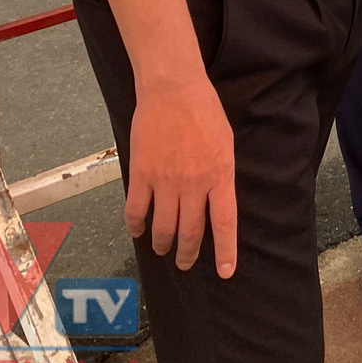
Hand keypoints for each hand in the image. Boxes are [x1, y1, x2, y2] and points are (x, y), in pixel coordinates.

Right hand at [124, 74, 237, 275]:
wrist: (173, 90)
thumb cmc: (205, 111)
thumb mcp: (225, 143)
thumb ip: (221, 173)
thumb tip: (216, 197)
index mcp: (219, 175)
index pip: (225, 223)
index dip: (225, 251)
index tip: (225, 272)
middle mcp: (193, 184)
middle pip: (191, 231)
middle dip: (188, 253)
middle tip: (185, 263)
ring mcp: (165, 181)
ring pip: (163, 226)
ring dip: (163, 243)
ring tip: (163, 249)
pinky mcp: (142, 174)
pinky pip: (136, 209)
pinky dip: (136, 225)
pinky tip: (137, 230)